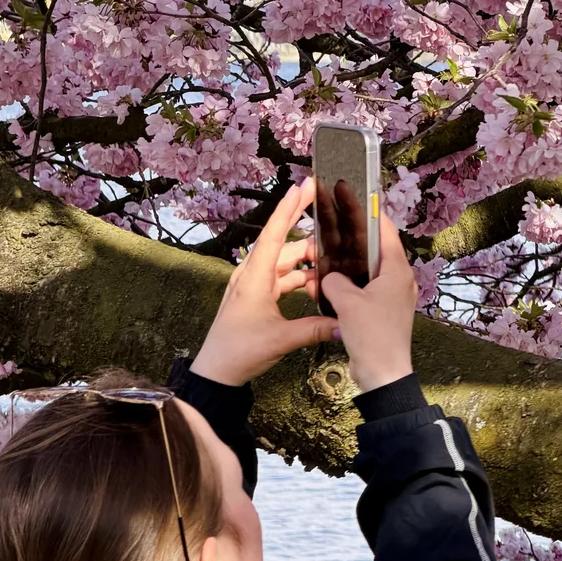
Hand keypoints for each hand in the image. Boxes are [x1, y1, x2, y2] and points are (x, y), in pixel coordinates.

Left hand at [190, 179, 336, 385]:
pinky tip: (317, 282)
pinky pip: (282, 279)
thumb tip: (345, 324)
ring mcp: (254, 286)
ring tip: (332, 257)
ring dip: (306, 260)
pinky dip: (299, 278)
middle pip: (283, 244)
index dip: (289, 209)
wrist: (217, 373)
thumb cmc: (240, 351)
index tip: (303, 187)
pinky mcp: (257, 298)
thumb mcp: (281, 339)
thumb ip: (315, 328)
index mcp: (254, 277)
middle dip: (304, 227)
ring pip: (285, 263)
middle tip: (323, 206)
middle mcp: (252, 275)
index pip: (273, 234)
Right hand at [320, 211, 416, 392]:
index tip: (357, 200)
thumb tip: (328, 277)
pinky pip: (367, 291)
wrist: (383, 375)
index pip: (386, 232)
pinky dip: (351, 288)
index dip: (371, 214)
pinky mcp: (384, 312)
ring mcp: (393, 297)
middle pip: (376, 251)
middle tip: (334, 231)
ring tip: (328, 261)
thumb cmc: (372, 335)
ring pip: (369, 272)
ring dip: (350, 268)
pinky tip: (331, 289)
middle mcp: (399, 280)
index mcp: (397, 271)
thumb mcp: (347, 303)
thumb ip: (334, 282)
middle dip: (354, 243)